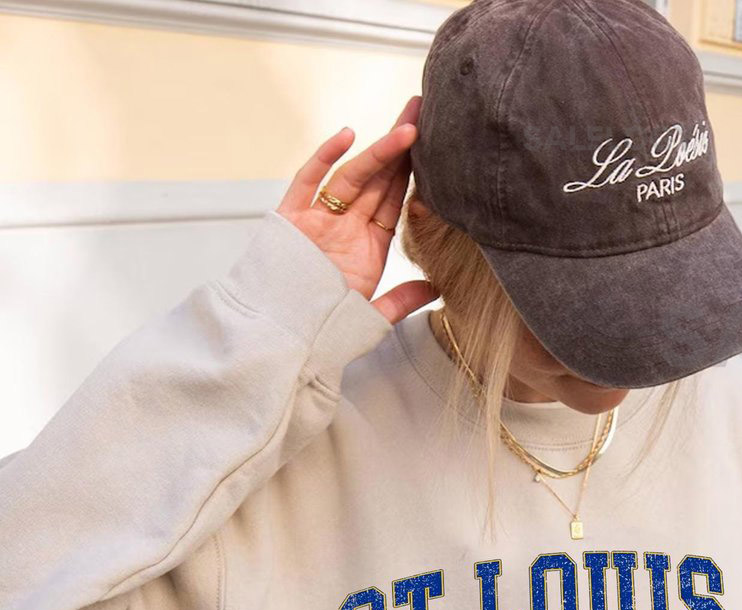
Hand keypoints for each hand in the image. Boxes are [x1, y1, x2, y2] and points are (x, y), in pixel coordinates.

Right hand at [275, 94, 438, 323]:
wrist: (282, 340)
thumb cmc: (324, 331)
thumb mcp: (372, 315)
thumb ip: (401, 300)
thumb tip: (435, 288)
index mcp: (368, 246)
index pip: (394, 201)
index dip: (414, 174)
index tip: (435, 148)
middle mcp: (345, 227)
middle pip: (377, 180)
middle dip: (400, 147)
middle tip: (422, 112)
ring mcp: (318, 221)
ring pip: (352, 177)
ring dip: (379, 151)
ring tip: (407, 127)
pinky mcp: (291, 220)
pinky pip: (308, 182)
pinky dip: (324, 158)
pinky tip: (347, 136)